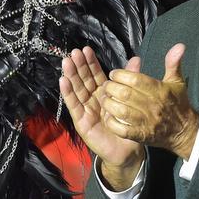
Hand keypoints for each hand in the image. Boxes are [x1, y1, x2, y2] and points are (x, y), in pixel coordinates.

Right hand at [60, 48, 145, 189]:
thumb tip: (136, 59)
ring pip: (76, 90)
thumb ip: (131, 80)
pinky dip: (68, 93)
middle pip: (83, 80)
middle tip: (73, 52)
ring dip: (70, 76)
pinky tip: (63, 81)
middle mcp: (93, 100)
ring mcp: (85, 110)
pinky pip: (73, 105)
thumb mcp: (131, 100)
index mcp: (104, 94)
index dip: (90, 63)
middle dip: (78, 66)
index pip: (95, 75)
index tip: (86, 49)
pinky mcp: (81, 121)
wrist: (127, 149)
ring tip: (66, 62)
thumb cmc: (129, 126)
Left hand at [102, 43, 198, 160]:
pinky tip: (108, 116)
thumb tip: (179, 45)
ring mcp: (146, 122)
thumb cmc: (178, 103)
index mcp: (160, 91)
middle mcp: (153, 105)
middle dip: (111, 88)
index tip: (113, 74)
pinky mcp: (141, 135)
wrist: (184, 131)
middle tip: (106, 85)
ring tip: (105, 99)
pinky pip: (122, 129)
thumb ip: (173, 63)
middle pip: (125, 94)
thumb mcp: (177, 82)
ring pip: (121, 111)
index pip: (136, 80)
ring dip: (109, 104)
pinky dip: (112, 122)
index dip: (120, 75)